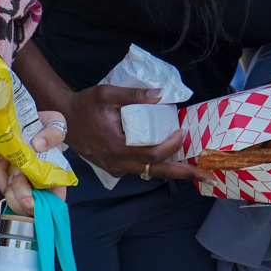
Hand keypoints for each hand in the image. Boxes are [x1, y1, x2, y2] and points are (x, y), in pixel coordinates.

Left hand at [0, 111, 70, 214]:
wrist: (27, 121)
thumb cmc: (46, 125)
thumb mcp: (56, 123)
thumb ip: (54, 133)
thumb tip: (38, 146)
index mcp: (56, 180)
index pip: (52, 205)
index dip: (39, 208)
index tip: (27, 200)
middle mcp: (40, 187)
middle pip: (28, 208)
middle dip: (20, 191)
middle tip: (19, 171)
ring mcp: (23, 185)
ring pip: (13, 200)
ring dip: (8, 183)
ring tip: (11, 162)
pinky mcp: (9, 180)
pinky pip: (1, 185)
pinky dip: (0, 175)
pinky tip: (3, 160)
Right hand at [63, 85, 198, 181]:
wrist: (61, 120)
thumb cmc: (84, 106)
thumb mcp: (107, 94)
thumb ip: (134, 94)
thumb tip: (161, 94)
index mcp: (118, 148)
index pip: (153, 155)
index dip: (172, 146)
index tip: (182, 131)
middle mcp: (118, 163)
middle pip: (157, 172)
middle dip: (184, 173)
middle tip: (208, 176)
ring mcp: (116, 168)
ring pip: (149, 173)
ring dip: (172, 171)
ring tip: (195, 170)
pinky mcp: (114, 166)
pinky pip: (140, 169)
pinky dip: (157, 166)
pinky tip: (170, 160)